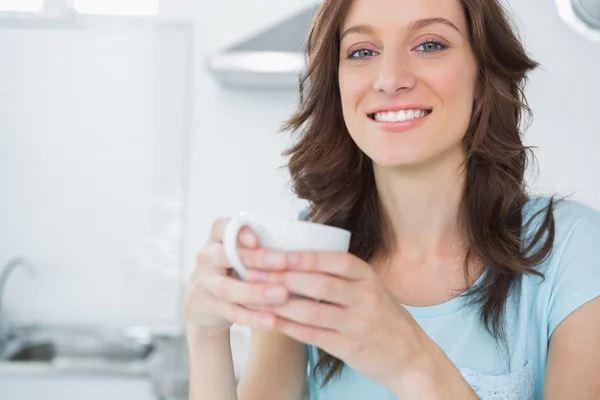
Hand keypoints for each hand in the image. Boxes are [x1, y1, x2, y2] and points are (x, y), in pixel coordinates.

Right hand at [184, 219, 290, 337]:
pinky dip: (253, 317)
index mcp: (216, 239)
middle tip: (283, 262)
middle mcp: (207, 259)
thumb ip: (259, 245)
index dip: (238, 232)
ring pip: (228, 288)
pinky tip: (272, 320)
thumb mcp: (239, 251)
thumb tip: (299, 246)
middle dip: (255, 258)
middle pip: (225, 256)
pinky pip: (233, 313)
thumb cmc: (233, 267)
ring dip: (256, 291)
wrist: (203, 300)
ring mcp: (207, 284)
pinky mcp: (213, 307)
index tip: (257, 239)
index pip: (220, 227)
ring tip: (282, 294)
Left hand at [245, 251, 429, 390]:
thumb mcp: (370, 287)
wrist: (410, 356)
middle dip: (282, 276)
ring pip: (311, 310)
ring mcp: (358, 324)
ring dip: (278, 303)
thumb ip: (341, 275)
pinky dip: (287, 327)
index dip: (303, 257)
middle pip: (319, 283)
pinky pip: (312, 335)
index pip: (335, 260)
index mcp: (368, 277)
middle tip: (253, 271)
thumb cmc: (382, 317)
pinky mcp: (349, 347)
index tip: (275, 253)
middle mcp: (365, 297)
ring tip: (253, 295)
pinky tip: (269, 320)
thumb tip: (295, 258)